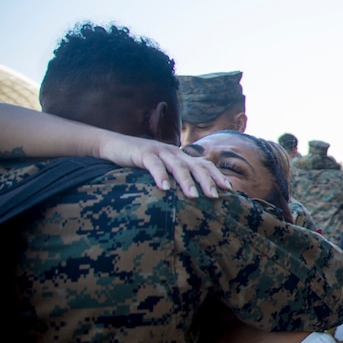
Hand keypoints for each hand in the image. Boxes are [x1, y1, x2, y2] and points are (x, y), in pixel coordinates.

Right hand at [96, 135, 230, 196]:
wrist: (113, 145)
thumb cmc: (140, 161)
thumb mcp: (162, 169)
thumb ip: (176, 178)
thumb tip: (194, 197)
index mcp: (181, 156)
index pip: (204, 164)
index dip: (216, 175)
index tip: (229, 189)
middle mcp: (174, 152)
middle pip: (195, 165)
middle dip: (207, 181)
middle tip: (215, 196)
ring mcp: (159, 151)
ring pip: (177, 165)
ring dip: (186, 181)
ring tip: (194, 196)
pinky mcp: (143, 153)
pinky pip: (154, 165)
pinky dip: (160, 176)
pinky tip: (165, 188)